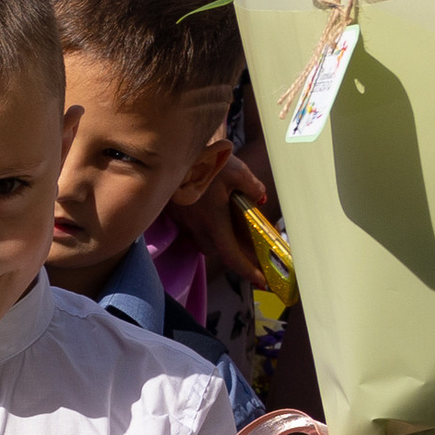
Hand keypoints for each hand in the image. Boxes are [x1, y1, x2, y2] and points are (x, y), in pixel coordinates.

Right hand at [177, 144, 270, 293]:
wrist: (172, 152)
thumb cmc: (207, 162)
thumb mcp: (238, 172)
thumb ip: (253, 188)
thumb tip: (260, 198)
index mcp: (214, 223)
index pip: (231, 256)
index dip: (248, 271)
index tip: (262, 281)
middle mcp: (196, 228)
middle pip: (216, 252)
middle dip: (232, 255)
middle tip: (249, 251)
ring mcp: (183, 222)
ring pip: (202, 242)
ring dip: (217, 242)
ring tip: (230, 232)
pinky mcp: (175, 214)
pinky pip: (191, 231)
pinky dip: (205, 230)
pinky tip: (211, 216)